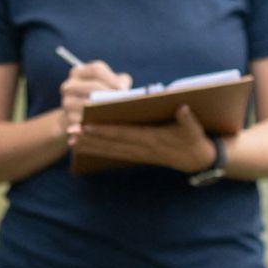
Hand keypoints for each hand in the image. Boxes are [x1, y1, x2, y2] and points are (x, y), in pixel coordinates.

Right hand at [60, 60, 130, 141]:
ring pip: (87, 104)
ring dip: (103, 110)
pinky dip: (96, 123)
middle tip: (124, 103)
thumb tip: (124, 88)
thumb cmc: (98, 99)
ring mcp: (67, 102)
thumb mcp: (107, 85)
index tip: (123, 89)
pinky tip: (108, 125)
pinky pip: (83, 121)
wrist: (77, 118)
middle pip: (92, 86)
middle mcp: (69, 85)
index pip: (96, 70)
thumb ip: (119, 81)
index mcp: (79, 72)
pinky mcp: (68, 119)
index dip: (111, 78)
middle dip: (109, 94)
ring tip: (118, 113)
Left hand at [73, 104, 217, 172]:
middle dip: (89, 138)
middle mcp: (142, 148)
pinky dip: (99, 150)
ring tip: (71, 139)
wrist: (197, 160)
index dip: (104, 130)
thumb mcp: (195, 128)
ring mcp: (139, 154)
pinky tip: (85, 146)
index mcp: (153, 139)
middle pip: (111, 143)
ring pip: (109, 150)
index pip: (124, 134)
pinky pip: (114, 154)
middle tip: (69, 132)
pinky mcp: (137, 156)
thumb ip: (188, 119)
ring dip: (90, 145)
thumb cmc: (194, 138)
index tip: (87, 125)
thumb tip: (182, 108)